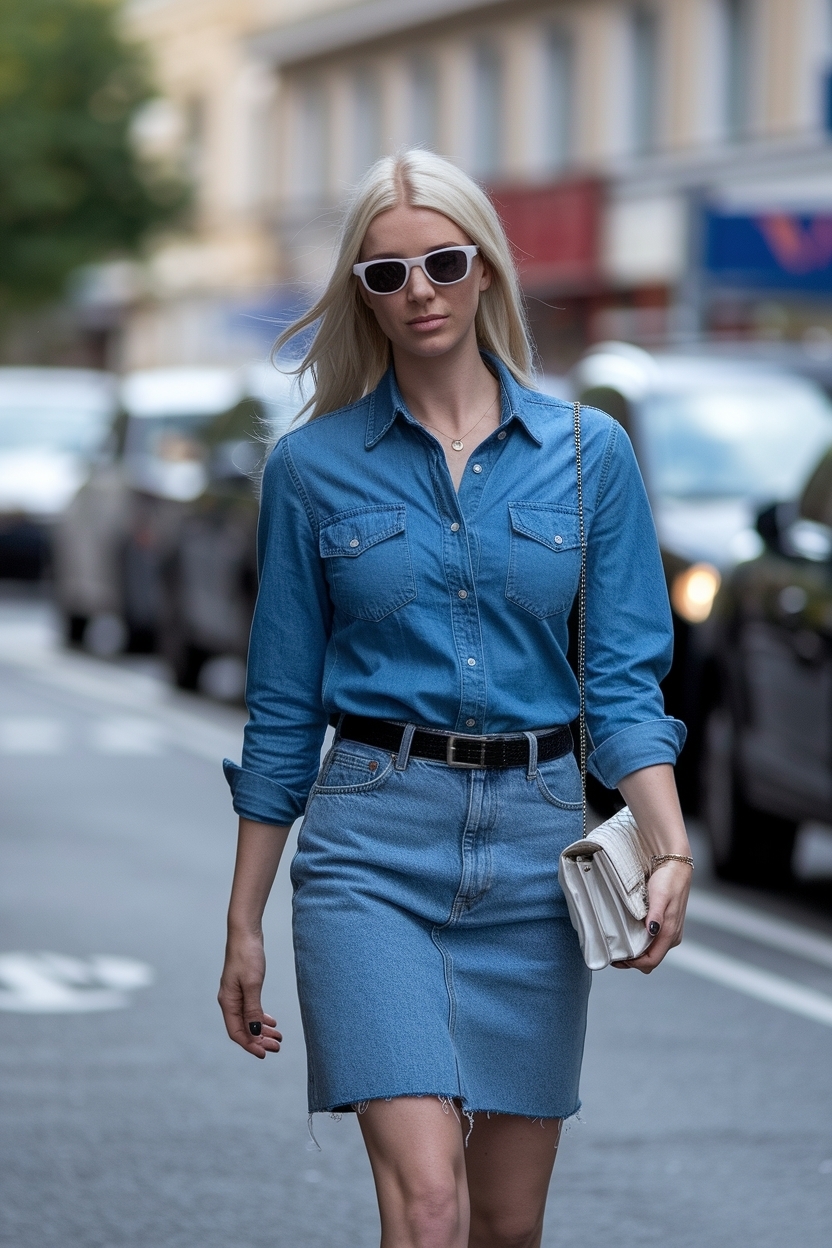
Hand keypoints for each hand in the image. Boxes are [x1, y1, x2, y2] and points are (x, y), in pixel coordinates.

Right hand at [218, 933, 281, 1057]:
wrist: (245, 932)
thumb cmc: (247, 955)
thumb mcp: (252, 984)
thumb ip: (253, 1009)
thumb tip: (255, 1032)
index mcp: (228, 1002)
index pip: (237, 1032)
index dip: (250, 1045)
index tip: (264, 1054)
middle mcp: (230, 1000)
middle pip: (243, 1028)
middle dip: (259, 1040)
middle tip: (277, 1047)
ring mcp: (236, 994)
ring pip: (249, 1020)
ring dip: (262, 1030)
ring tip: (278, 1038)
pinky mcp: (244, 987)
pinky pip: (251, 1009)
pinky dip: (261, 1017)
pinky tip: (272, 1022)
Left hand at [612, 859, 691, 973]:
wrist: (676, 867)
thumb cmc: (668, 880)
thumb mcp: (660, 896)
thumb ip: (656, 915)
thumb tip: (652, 931)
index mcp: (670, 933)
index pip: (652, 961)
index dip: (635, 964)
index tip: (619, 960)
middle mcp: (672, 936)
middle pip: (652, 960)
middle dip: (634, 962)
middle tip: (615, 956)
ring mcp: (670, 932)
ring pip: (653, 953)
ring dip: (638, 955)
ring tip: (621, 948)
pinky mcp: (667, 926)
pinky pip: (654, 944)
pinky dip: (642, 946)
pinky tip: (631, 938)